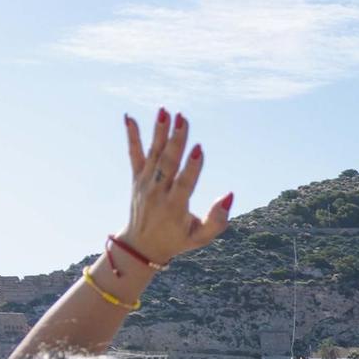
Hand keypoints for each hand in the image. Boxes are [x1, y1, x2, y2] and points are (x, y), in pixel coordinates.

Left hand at [119, 109, 232, 265]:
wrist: (141, 246)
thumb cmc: (178, 240)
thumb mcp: (200, 237)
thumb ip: (217, 220)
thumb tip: (229, 195)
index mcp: (174, 207)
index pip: (184, 183)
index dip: (193, 167)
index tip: (199, 149)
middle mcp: (157, 192)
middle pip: (168, 163)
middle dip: (176, 140)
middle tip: (183, 119)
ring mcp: (144, 184)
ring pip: (154, 154)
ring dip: (160, 132)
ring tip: (165, 112)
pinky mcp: (137, 178)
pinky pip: (134, 154)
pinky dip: (131, 136)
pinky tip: (129, 118)